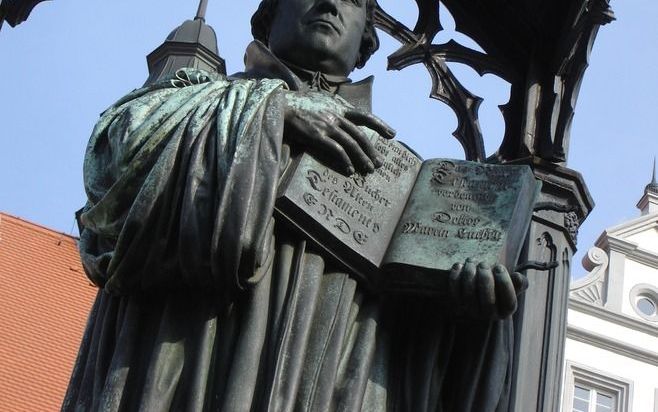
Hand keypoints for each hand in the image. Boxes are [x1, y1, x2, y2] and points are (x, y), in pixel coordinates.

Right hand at [281, 90, 395, 174]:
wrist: (280, 104)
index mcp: (338, 105)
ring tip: (369, 169)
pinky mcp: (317, 135)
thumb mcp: (320, 99)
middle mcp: (336, 115)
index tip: (392, 134)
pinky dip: (345, 160)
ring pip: (351, 143)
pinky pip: (336, 150)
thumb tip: (341, 113)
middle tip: (379, 163)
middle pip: (360, 134)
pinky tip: (350, 169)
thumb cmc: (297, 103)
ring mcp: (328, 125)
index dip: (380, 125)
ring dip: (362, 158)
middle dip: (371, 150)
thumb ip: (332, 106)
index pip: (364, 115)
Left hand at [448, 258, 527, 318]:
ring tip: (471, 261)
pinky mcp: (458, 305)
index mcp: (506, 310)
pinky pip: (454, 292)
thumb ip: (519, 283)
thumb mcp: (512, 287)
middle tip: (483, 263)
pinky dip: (455, 277)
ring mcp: (472, 311)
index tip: (499, 267)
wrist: (479, 301)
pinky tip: (459, 265)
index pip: (509, 301)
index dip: (504, 282)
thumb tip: (518, 276)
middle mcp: (489, 314)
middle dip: (485, 277)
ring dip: (469, 274)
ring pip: (469, 294)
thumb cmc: (499, 289)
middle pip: (487, 298)